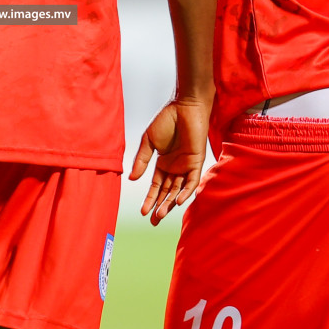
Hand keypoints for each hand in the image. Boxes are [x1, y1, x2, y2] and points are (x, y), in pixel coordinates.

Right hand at [129, 97, 209, 224]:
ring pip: (178, 190)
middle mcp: (175, 167)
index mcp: (163, 163)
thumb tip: (132, 179)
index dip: (150, 199)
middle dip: (159, 206)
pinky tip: (178, 201)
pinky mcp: (196, 162)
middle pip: (167, 192)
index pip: (156, 186)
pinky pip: (191, 181)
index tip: (143, 212)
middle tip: (152, 222)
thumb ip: (142, 160)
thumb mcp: (148, 141)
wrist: (184, 106)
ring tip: (160, 215)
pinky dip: (186, 191)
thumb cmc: (166, 120)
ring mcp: (186, 166)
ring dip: (170, 202)